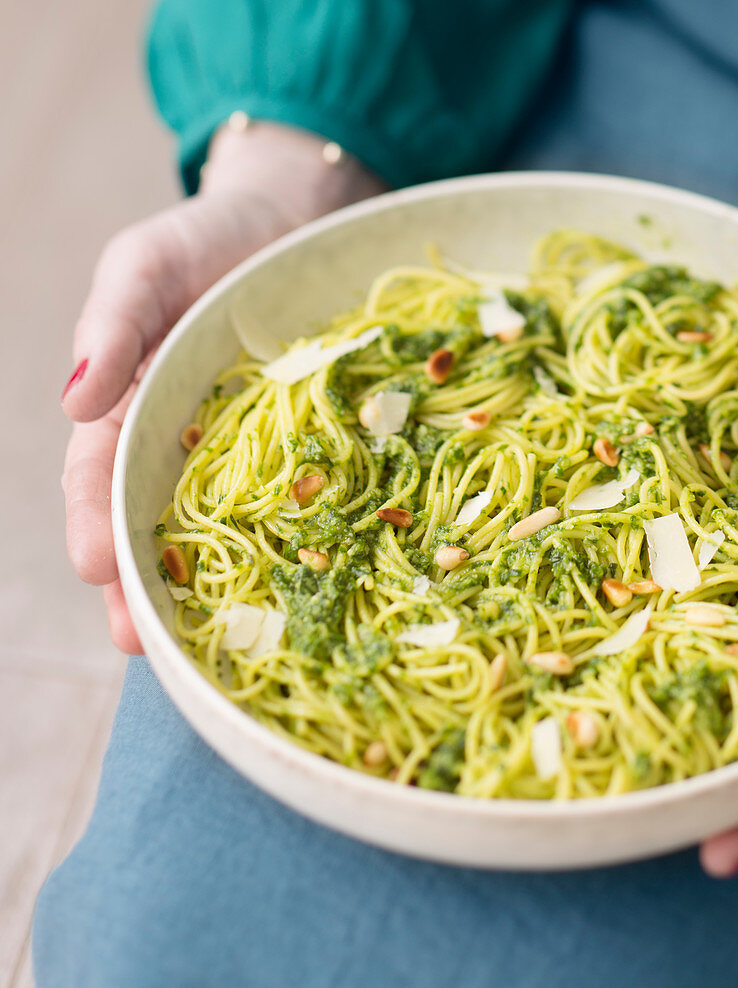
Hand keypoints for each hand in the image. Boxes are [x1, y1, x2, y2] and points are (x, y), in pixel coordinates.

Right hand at [61, 122, 384, 651]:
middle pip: (149, 523)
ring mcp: (238, 454)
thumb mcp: (146, 265)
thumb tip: (72, 402)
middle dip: (139, 584)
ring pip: (214, 530)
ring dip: (203, 588)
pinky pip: (285, 505)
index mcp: (130, 406)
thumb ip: (113, 324)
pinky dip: (280, 547)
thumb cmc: (207, 241)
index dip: (95, 522)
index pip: (100, 475)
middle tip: (141, 640)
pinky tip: (291, 590)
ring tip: (201, 642)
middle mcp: (179, 443)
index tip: (95, 568)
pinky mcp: (296, 452)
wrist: (291, 225)